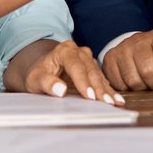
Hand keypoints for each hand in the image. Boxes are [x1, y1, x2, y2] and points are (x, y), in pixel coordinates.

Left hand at [3, 39, 124, 105]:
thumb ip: (46, 83)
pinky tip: (116, 99)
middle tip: (106, 103)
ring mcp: (87, 59)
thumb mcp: (35, 79)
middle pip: (90, 70)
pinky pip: (101, 79)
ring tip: (115, 102)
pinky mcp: (92, 68)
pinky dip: (109, 90)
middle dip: (98, 88)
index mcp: (64, 50)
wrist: (42, 69)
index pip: (75, 65)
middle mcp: (79, 52)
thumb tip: (60, 90)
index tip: (89, 96)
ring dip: (106, 90)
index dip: (83, 81)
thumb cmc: (38, 74)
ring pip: (98, 74)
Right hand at [102, 28, 152, 90]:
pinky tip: (135, 83)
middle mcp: (139, 38)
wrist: (140, 52)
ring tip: (148, 84)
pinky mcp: (110, 58)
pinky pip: (119, 83)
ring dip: (143, 88)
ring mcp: (123, 47)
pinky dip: (128, 89)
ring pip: (133, 80)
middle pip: (148, 70)